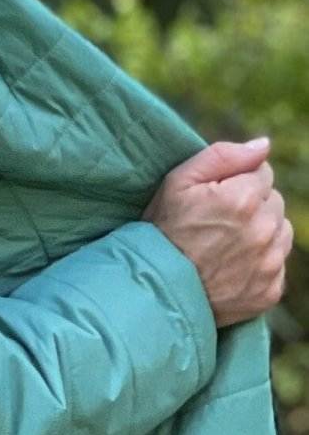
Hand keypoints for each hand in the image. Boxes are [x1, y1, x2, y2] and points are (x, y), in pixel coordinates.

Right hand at [142, 136, 293, 328]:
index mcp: (244, 199)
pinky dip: (261, 262)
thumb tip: (264, 145)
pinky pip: (277, 265)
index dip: (237, 181)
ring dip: (262, 231)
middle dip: (252, 205)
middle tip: (218, 221)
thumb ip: (223, 156)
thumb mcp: (178, 182)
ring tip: (226, 243)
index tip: (215, 197)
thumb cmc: (161, 230)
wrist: (153, 289)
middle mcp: (264, 230)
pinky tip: (232, 265)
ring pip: (281, 231)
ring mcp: (270, 263)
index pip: (262, 172)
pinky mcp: (270, 290)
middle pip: (274, 201)